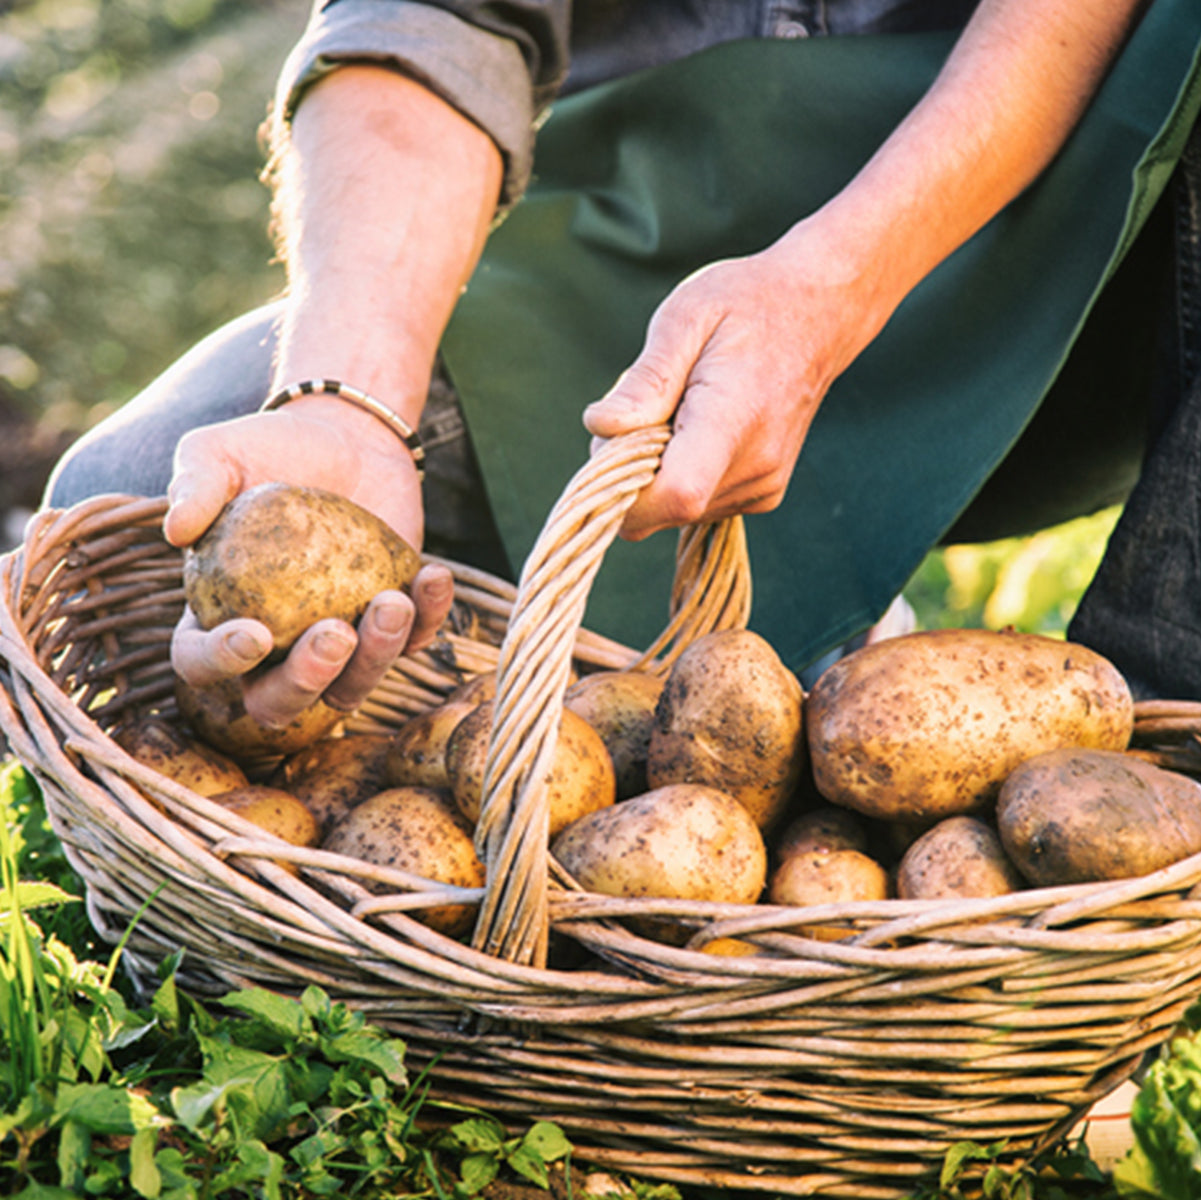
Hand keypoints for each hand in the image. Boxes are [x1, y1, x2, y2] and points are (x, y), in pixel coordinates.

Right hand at [163, 399, 453, 726]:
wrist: (347, 440)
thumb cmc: (271, 449)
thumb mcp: (218, 453)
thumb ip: (193, 484)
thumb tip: (177, 530)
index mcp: (216, 616)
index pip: (200, 662)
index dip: (221, 662)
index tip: (255, 633)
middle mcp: (274, 647)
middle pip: (278, 702)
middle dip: (306, 682)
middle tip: (335, 633)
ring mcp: (338, 643)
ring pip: (351, 687)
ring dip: (376, 657)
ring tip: (393, 602)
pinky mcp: (392, 626)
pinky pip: (413, 641)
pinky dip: (429, 618)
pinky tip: (433, 577)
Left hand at [582, 214, 895, 540]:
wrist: (819, 312)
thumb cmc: (747, 303)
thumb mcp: (685, 318)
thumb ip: (645, 380)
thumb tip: (601, 428)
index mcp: (735, 420)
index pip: (675, 494)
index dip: (624, 488)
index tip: (609, 443)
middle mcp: (756, 467)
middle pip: (660, 509)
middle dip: (628, 470)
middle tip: (644, 407)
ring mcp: (763, 487)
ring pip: (672, 512)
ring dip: (654, 470)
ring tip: (678, 409)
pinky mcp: (762, 495)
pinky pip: (695, 506)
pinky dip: (678, 474)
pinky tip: (696, 427)